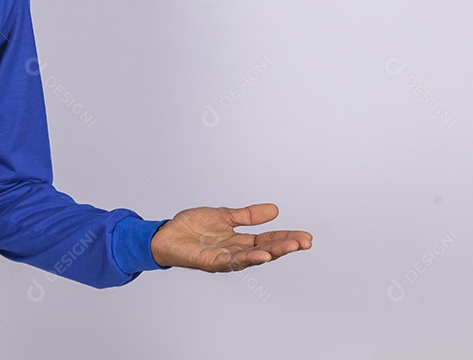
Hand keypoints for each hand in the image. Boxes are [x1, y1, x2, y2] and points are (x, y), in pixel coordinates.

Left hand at [149, 203, 311, 272]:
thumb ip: (248, 216)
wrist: (166, 234)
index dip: (286, 238)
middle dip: (286, 245)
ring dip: (272, 252)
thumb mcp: (224, 216)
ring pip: (253, 257)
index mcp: (240, 241)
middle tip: (305, 242)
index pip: (268, 239)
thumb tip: (275, 209)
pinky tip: (261, 255)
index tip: (306, 237)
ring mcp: (224, 258)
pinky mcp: (211, 261)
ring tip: (290, 247)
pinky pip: (231, 261)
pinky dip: (247, 259)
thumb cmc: (192, 227)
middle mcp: (235, 251)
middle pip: (266, 249)